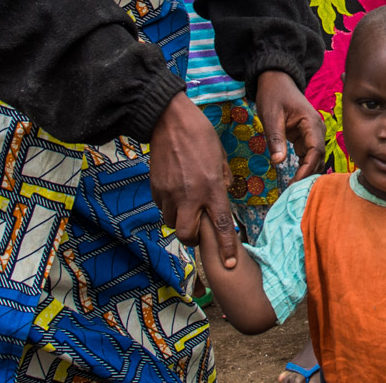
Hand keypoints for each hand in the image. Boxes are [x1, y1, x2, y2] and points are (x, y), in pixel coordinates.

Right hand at [149, 93, 234, 265]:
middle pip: (188, 235)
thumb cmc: (200, 135)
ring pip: (172, 222)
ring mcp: (170, 193)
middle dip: (193, 239)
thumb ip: (223, 179)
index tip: (230, 265)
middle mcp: (190, 195)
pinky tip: (174, 190)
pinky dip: (169, 205)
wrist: (168, 121)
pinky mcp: (155, 189)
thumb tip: (223, 193)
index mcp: (212, 187)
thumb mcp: (220, 156)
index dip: (226, 247)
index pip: (221, 225)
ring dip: (180, 220)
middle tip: (198, 230)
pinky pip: (162, 207)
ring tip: (186, 203)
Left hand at [255, 70, 323, 183]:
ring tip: (292, 189)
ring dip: (306, 173)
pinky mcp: (305, 137)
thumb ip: (276, 138)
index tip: (295, 183)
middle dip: (307, 175)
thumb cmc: (274, 95)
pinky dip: (302, 167)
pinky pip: (307, 156)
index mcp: (311, 123)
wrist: (276, 81)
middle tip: (292, 193)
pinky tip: (294, 179)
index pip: (316, 150)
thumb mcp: (271, 115)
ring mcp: (312, 134)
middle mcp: (317, 129)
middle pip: (318, 157)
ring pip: (314, 158)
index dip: (307, 169)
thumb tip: (278, 162)